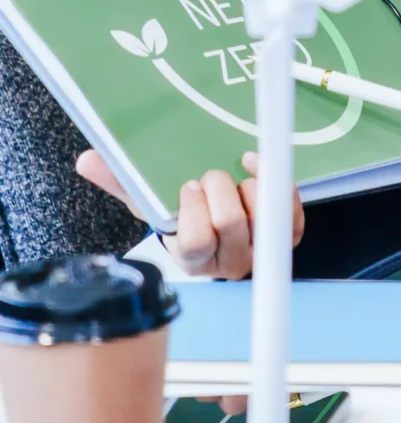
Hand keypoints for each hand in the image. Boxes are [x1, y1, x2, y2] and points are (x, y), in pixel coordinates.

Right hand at [76, 150, 302, 278]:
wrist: (215, 223)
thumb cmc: (179, 214)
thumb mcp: (148, 201)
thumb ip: (120, 182)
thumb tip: (88, 160)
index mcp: (192, 259)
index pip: (197, 242)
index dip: (195, 210)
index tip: (189, 185)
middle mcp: (229, 262)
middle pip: (231, 223)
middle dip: (219, 189)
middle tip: (209, 176)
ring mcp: (261, 250)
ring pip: (263, 215)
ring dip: (249, 186)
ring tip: (234, 175)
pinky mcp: (286, 235)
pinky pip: (289, 210)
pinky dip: (276, 183)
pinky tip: (255, 167)